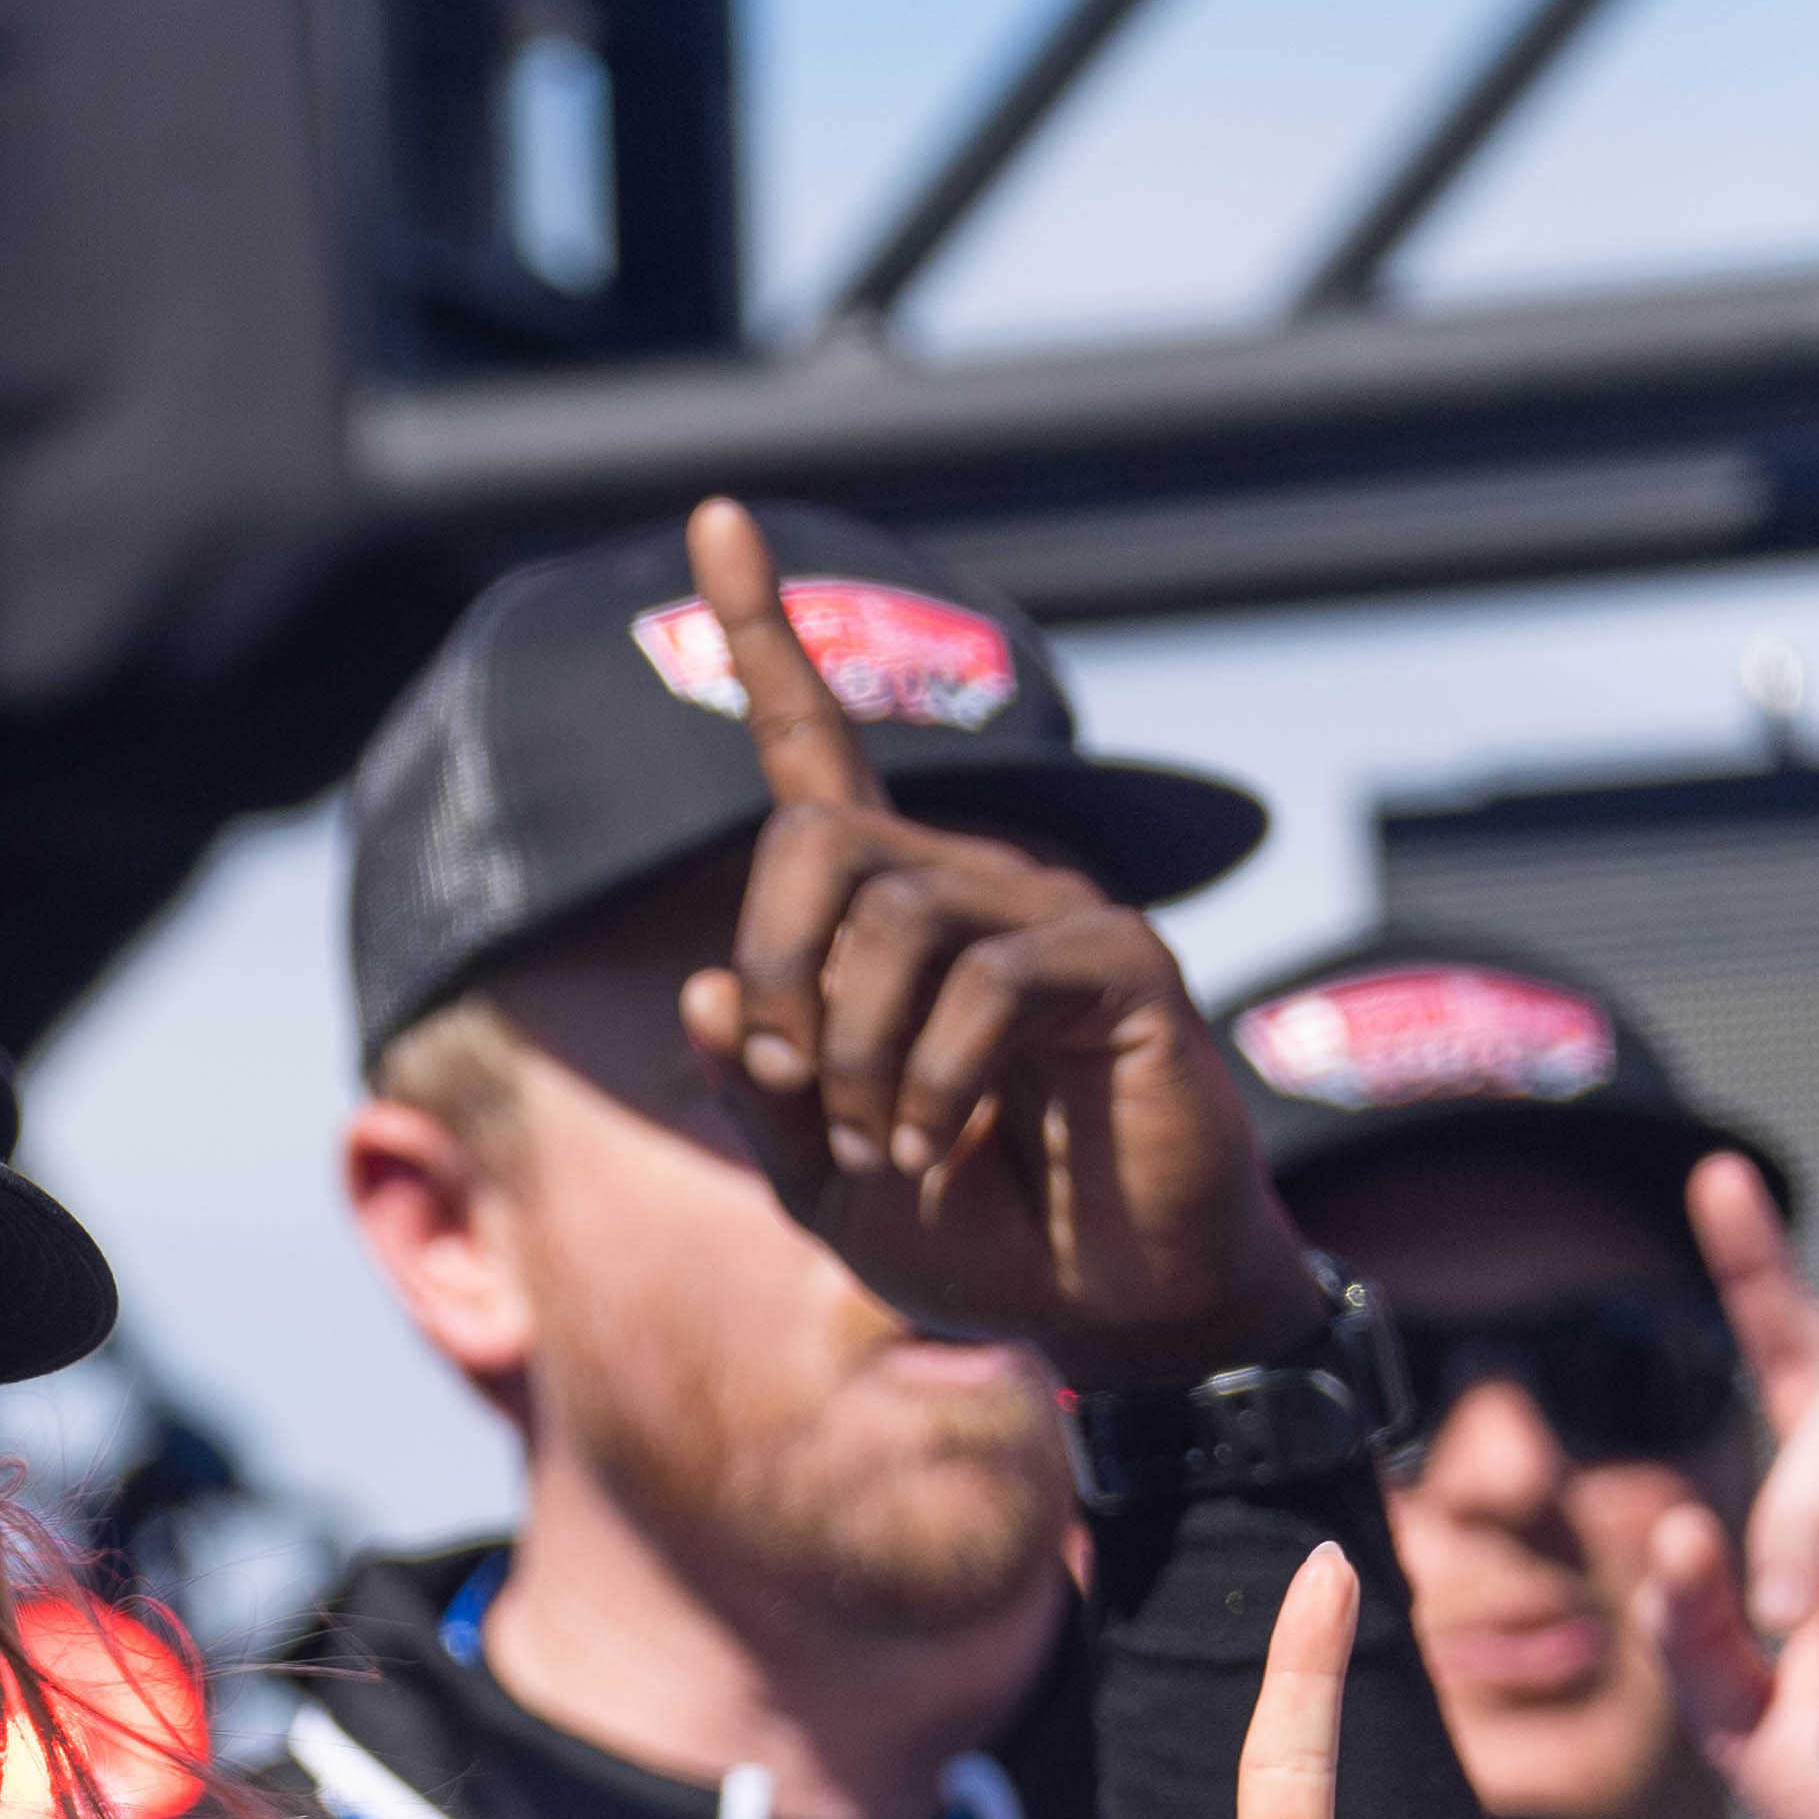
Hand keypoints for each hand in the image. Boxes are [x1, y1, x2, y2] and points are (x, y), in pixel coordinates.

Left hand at [670, 498, 1318, 1391]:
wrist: (1108, 1305)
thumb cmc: (973, 1231)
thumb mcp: (820, 1177)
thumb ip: (754, 1088)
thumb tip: (700, 991)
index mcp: (887, 914)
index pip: (811, 750)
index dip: (762, 633)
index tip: (713, 513)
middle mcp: (967, 882)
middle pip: (814, 844)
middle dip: (769, 973)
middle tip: (788, 1084)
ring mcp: (1049, 910)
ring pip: (891, 921)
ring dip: (849, 1058)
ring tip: (885, 1145)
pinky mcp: (1118, 963)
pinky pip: (985, 982)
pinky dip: (930, 1080)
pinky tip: (934, 1143)